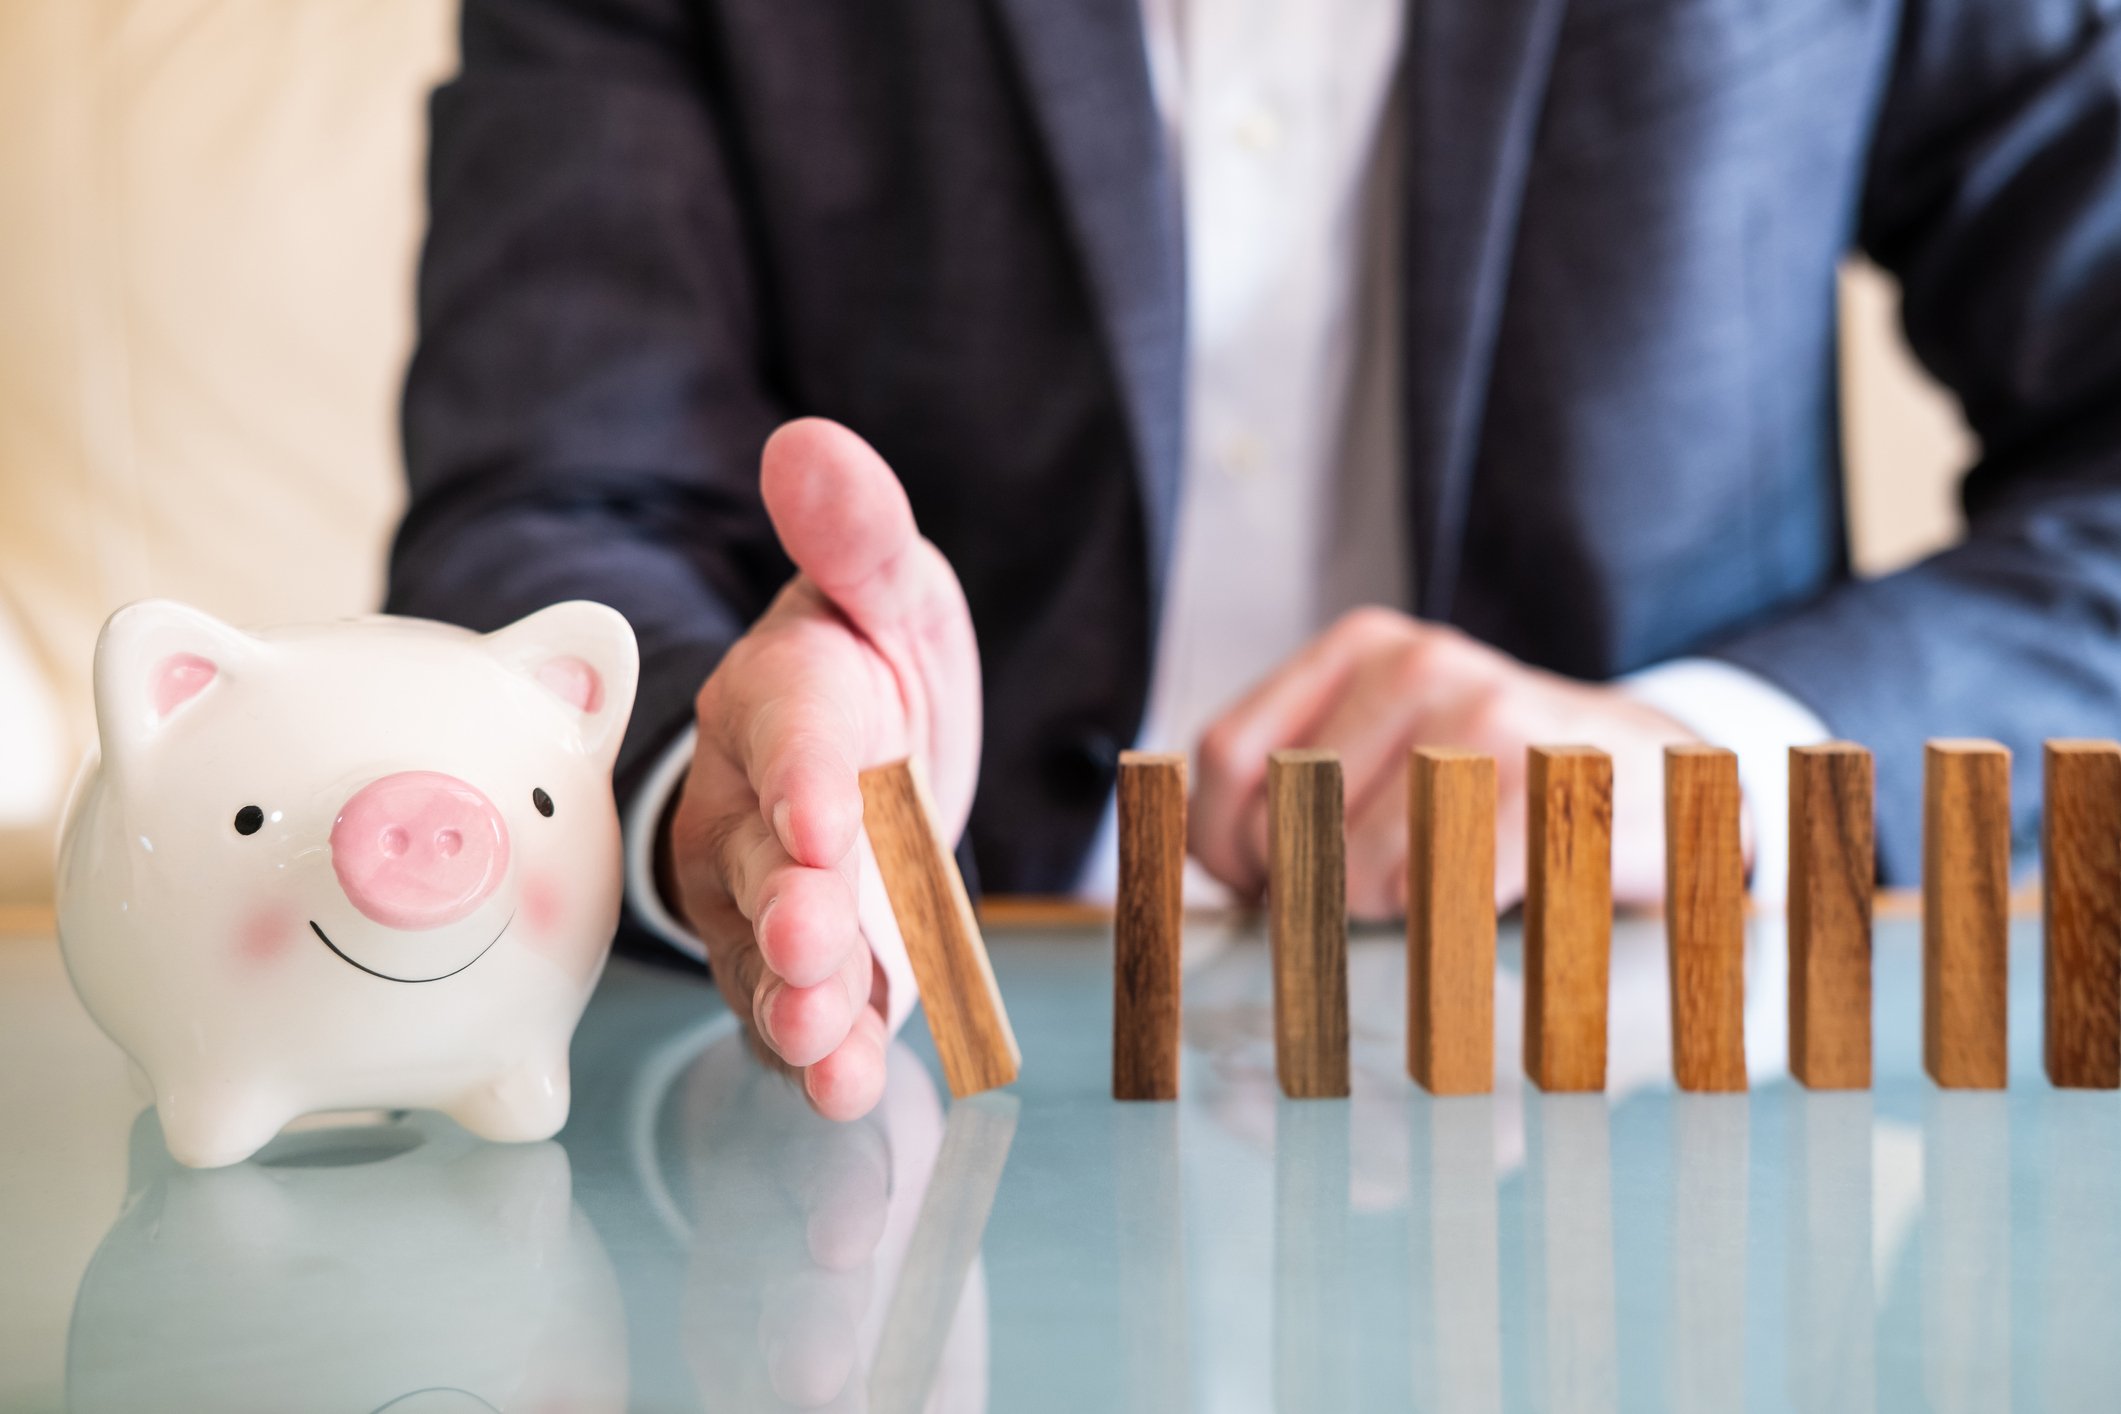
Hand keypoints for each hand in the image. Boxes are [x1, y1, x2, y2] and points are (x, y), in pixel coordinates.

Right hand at [666, 419, 980, 1120]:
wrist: (860, 750)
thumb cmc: (868, 661)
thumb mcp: (885, 587)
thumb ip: (857, 533)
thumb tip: (808, 442)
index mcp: (786, 701)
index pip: (786, 732)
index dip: (800, 777)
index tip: (824, 817)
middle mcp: (757, 805)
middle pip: (760, 858)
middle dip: (787, 906)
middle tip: (813, 944)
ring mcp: (770, 894)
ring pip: (766, 951)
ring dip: (795, 1000)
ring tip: (824, 1040)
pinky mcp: (801, 966)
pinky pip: (795, 1009)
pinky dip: (815, 1052)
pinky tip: (840, 1086)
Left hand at [1190, 608, 1725, 918]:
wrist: (1662, 784)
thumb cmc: (1496, 784)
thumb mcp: (1390, 747)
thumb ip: (1291, 780)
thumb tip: (1180, 840)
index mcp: (1362, 648)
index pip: (1227, 757)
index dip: (1224, 846)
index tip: (1259, 888)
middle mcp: (1419, 665)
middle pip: (1287, 826)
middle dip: (1308, 893)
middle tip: (1369, 902)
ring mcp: (1490, 721)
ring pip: (1357, 873)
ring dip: (1382, 922)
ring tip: (1436, 900)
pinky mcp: (1551, 790)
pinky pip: (1444, 900)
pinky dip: (1447, 938)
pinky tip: (1484, 918)